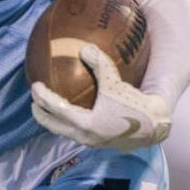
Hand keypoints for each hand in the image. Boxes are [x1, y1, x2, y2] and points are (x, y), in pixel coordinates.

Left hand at [31, 43, 170, 150]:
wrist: (156, 126)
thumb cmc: (135, 105)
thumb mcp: (116, 83)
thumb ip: (100, 64)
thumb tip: (84, 47)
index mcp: (85, 124)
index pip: (56, 110)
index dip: (43, 98)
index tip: (35, 86)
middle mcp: (86, 137)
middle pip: (54, 126)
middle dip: (41, 114)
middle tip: (33, 101)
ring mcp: (93, 142)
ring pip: (65, 131)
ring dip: (54, 120)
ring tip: (48, 108)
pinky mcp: (101, 142)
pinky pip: (77, 131)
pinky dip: (69, 122)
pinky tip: (74, 111)